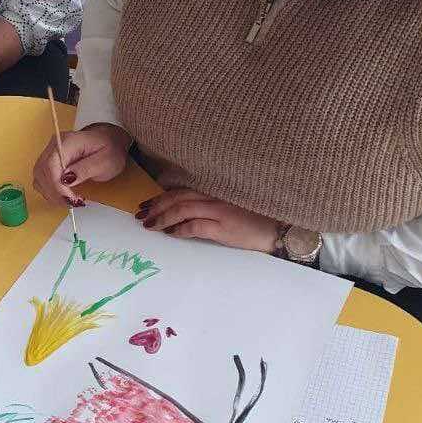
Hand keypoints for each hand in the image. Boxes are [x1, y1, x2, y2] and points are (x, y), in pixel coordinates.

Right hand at [33, 123, 131, 206]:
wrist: (109, 143)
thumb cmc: (109, 150)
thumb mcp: (105, 161)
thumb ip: (85, 169)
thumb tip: (66, 179)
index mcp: (68, 141)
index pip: (51, 164)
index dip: (57, 185)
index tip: (71, 198)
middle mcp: (54, 145)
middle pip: (42, 172)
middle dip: (56, 192)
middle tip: (74, 202)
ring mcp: (50, 153)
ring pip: (39, 178)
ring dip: (52, 194)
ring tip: (71, 200)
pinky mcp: (49, 163)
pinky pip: (42, 180)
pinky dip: (51, 192)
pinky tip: (64, 195)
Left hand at [137, 189, 280, 252]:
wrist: (280, 230)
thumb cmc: (256, 219)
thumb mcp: (232, 206)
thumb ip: (210, 204)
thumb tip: (184, 213)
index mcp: (217, 189)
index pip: (183, 188)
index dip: (162, 194)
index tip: (148, 202)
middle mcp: (216, 195)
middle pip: (178, 196)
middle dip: (156, 205)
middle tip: (141, 214)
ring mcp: (220, 210)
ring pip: (182, 209)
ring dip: (163, 217)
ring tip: (150, 225)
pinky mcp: (224, 227)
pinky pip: (195, 226)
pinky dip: (180, 230)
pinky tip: (171, 234)